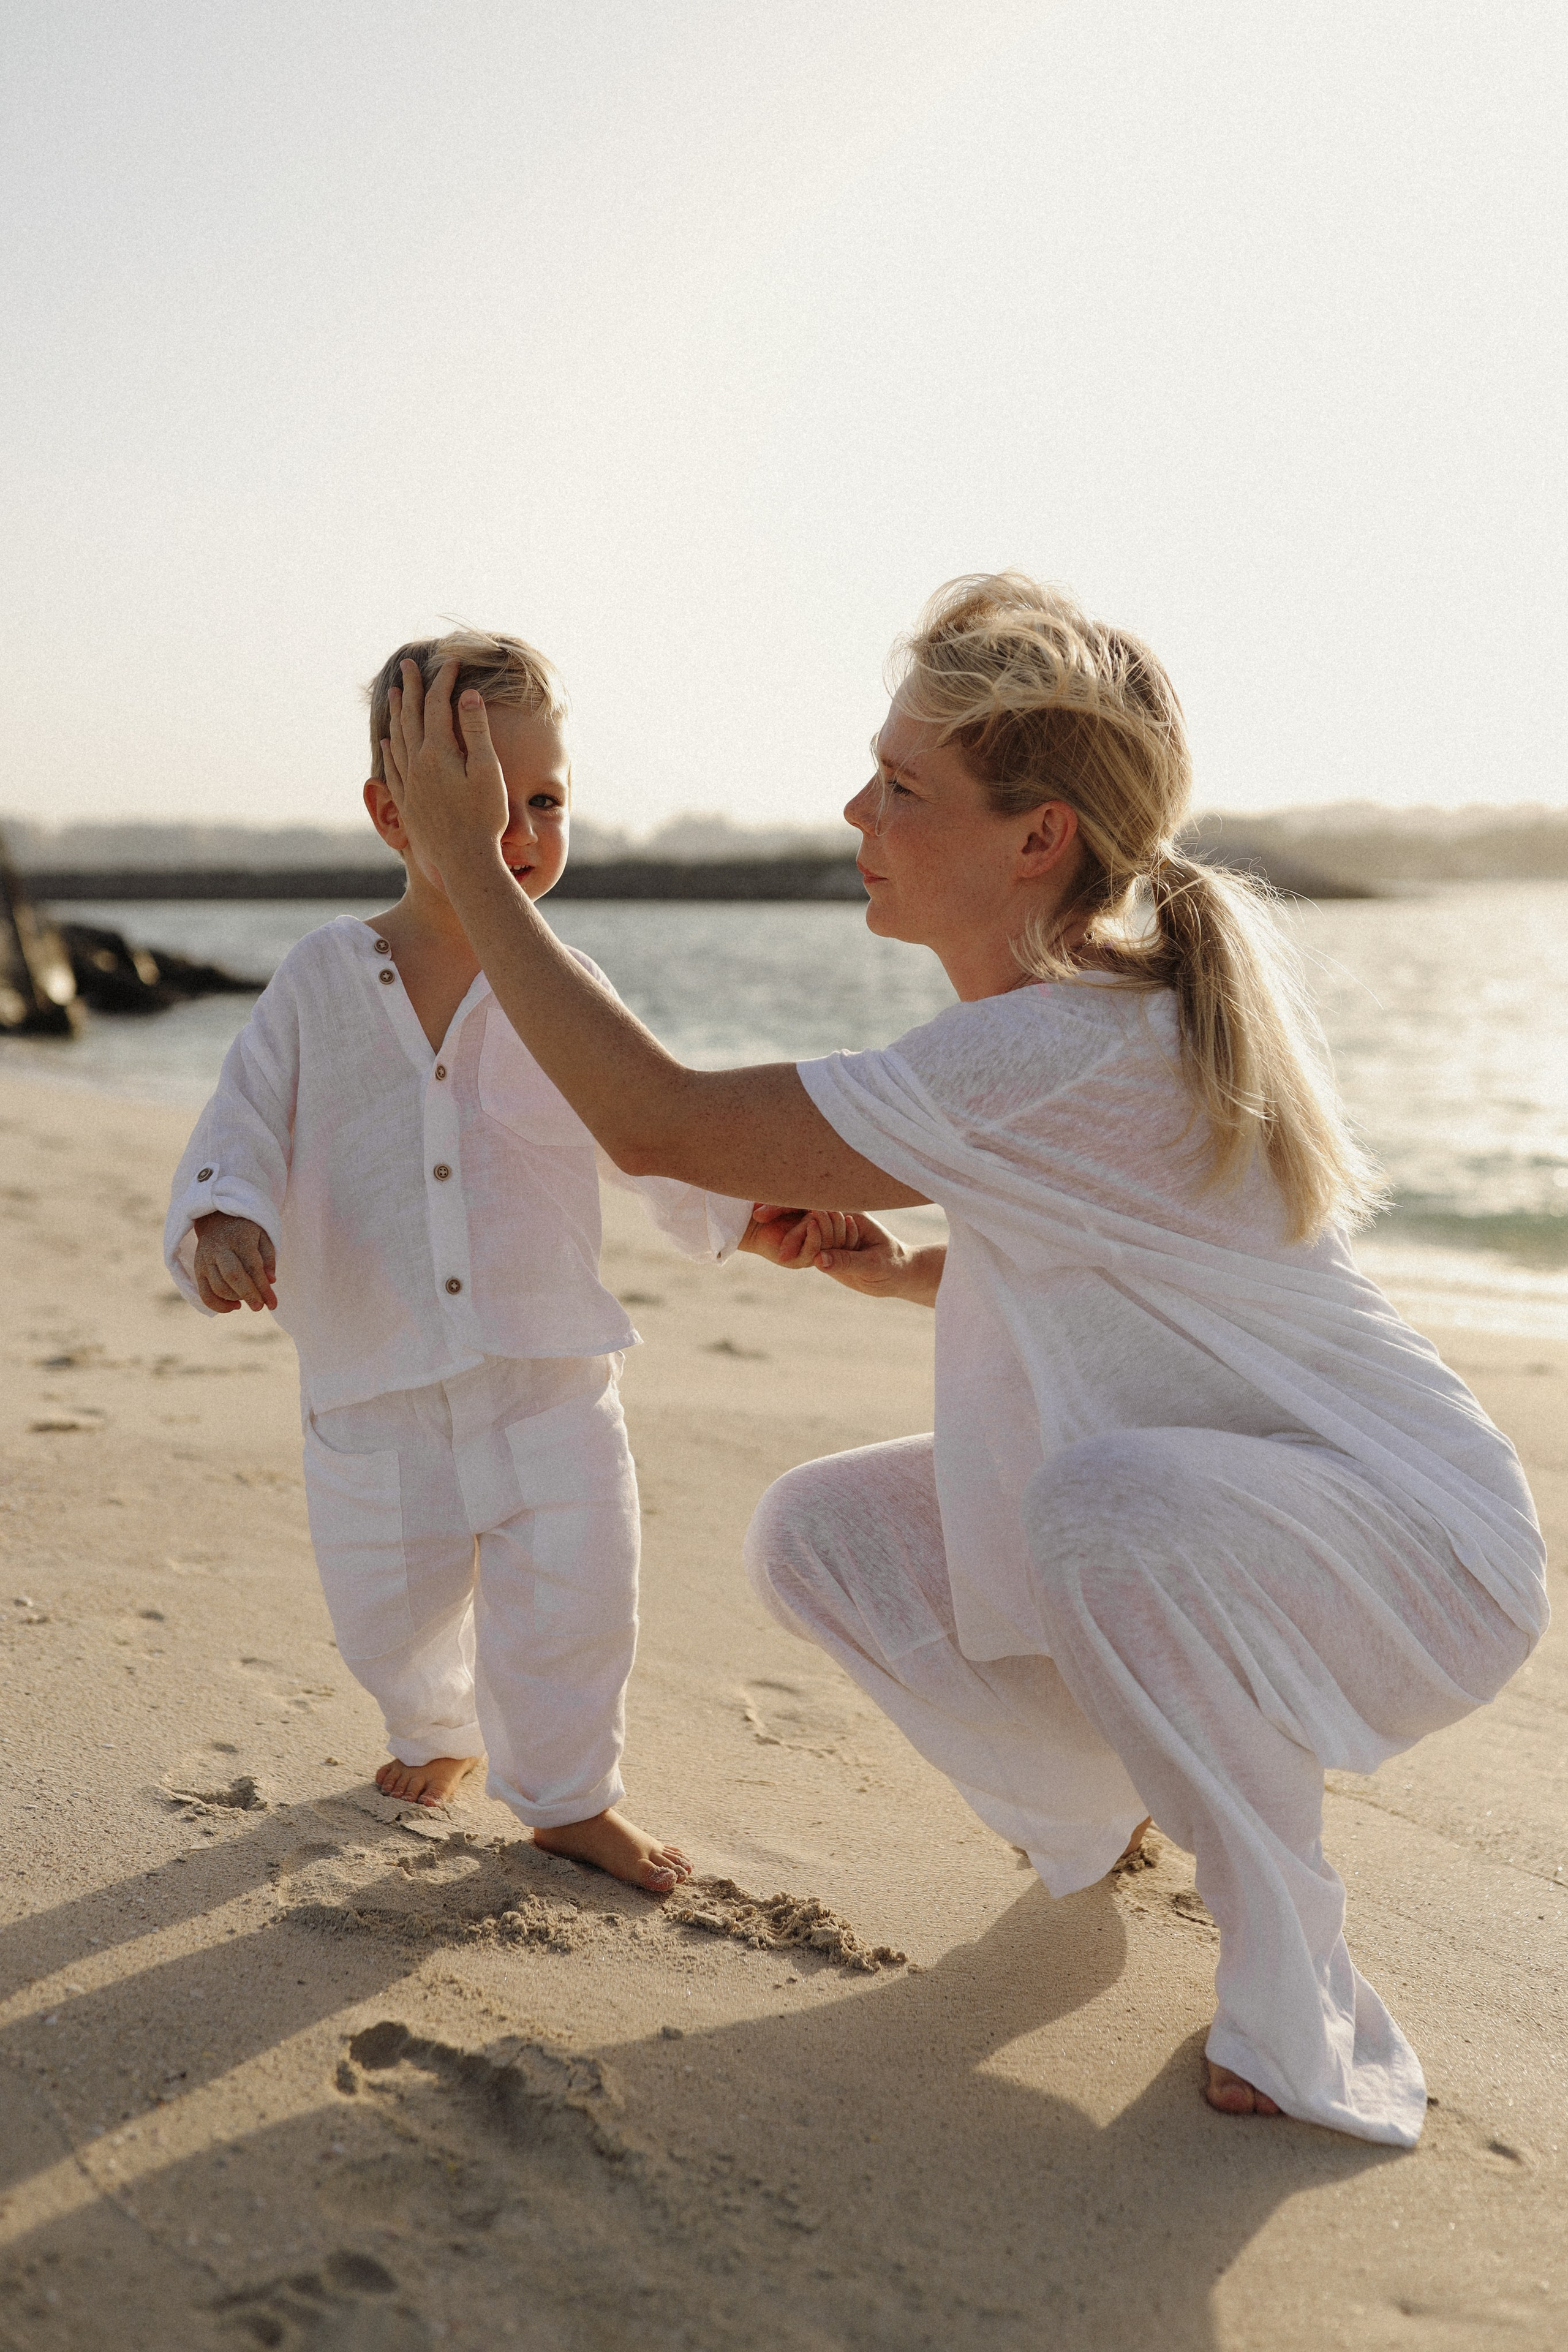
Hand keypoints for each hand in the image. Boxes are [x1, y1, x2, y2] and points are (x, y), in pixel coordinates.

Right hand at [192, 1213, 276, 1312]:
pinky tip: (234, 1306)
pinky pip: (204, 1294)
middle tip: (259, 1307)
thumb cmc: (245, 1230)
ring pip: (218, 1287)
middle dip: (248, 1295)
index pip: (253, 1267)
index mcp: (239, 1239)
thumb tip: (271, 1281)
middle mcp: (219, 1249)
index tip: (273, 1304)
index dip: (263, 1288)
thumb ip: (268, 1257)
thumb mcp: (262, 1235)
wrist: (215, 1218)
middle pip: (232, 1276)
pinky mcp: (197, 1269)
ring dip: (235, 1299)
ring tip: (249, 1300)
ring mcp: (205, 1260)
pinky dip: (218, 1305)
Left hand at [381, 658, 508, 878]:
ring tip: (393, 693)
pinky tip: (386, 740)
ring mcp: (410, 783)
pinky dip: (388, 748)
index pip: (438, 705)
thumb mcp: (488, 771)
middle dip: (412, 687)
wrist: (464, 861)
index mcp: (438, 752)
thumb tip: (468, 695)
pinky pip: (392, 766)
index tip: (452, 662)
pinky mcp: (408, 803)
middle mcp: (417, 764)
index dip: (444, 680)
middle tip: (409, 665)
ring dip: (396, 712)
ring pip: (398, 738)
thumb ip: (476, 731)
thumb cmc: (485, 818)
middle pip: (411, 716)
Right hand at [742, 1204, 939, 1303]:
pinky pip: (803, 1235)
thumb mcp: (873, 1266)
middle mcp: (839, 1216)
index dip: (788, 1207)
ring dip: (780, 1221)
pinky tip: (769, 1235)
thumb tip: (818, 1260)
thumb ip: (846, 1262)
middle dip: (779, 1209)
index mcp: (851, 1213)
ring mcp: (831, 1229)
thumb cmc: (892, 1267)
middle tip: (755, 1219)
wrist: (900, 1272)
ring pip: (800, 1220)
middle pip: (803, 1208)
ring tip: (756, 1222)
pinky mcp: (826, 1242)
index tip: (764, 1215)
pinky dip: (786, 1234)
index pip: (813, 1205)